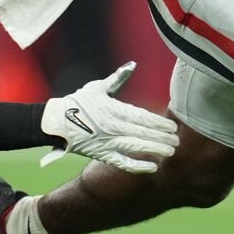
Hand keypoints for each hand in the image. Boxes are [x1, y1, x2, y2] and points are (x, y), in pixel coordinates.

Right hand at [40, 62, 178, 174]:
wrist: (56, 121)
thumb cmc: (78, 102)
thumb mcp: (98, 87)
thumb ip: (118, 78)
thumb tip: (132, 65)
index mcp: (113, 109)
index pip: (142, 118)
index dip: (158, 123)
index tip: (173, 127)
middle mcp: (113, 126)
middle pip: (142, 133)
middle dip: (161, 137)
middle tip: (177, 141)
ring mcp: (107, 142)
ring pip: (135, 147)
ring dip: (154, 150)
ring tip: (170, 152)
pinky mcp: (101, 154)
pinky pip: (121, 162)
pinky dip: (137, 166)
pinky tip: (152, 167)